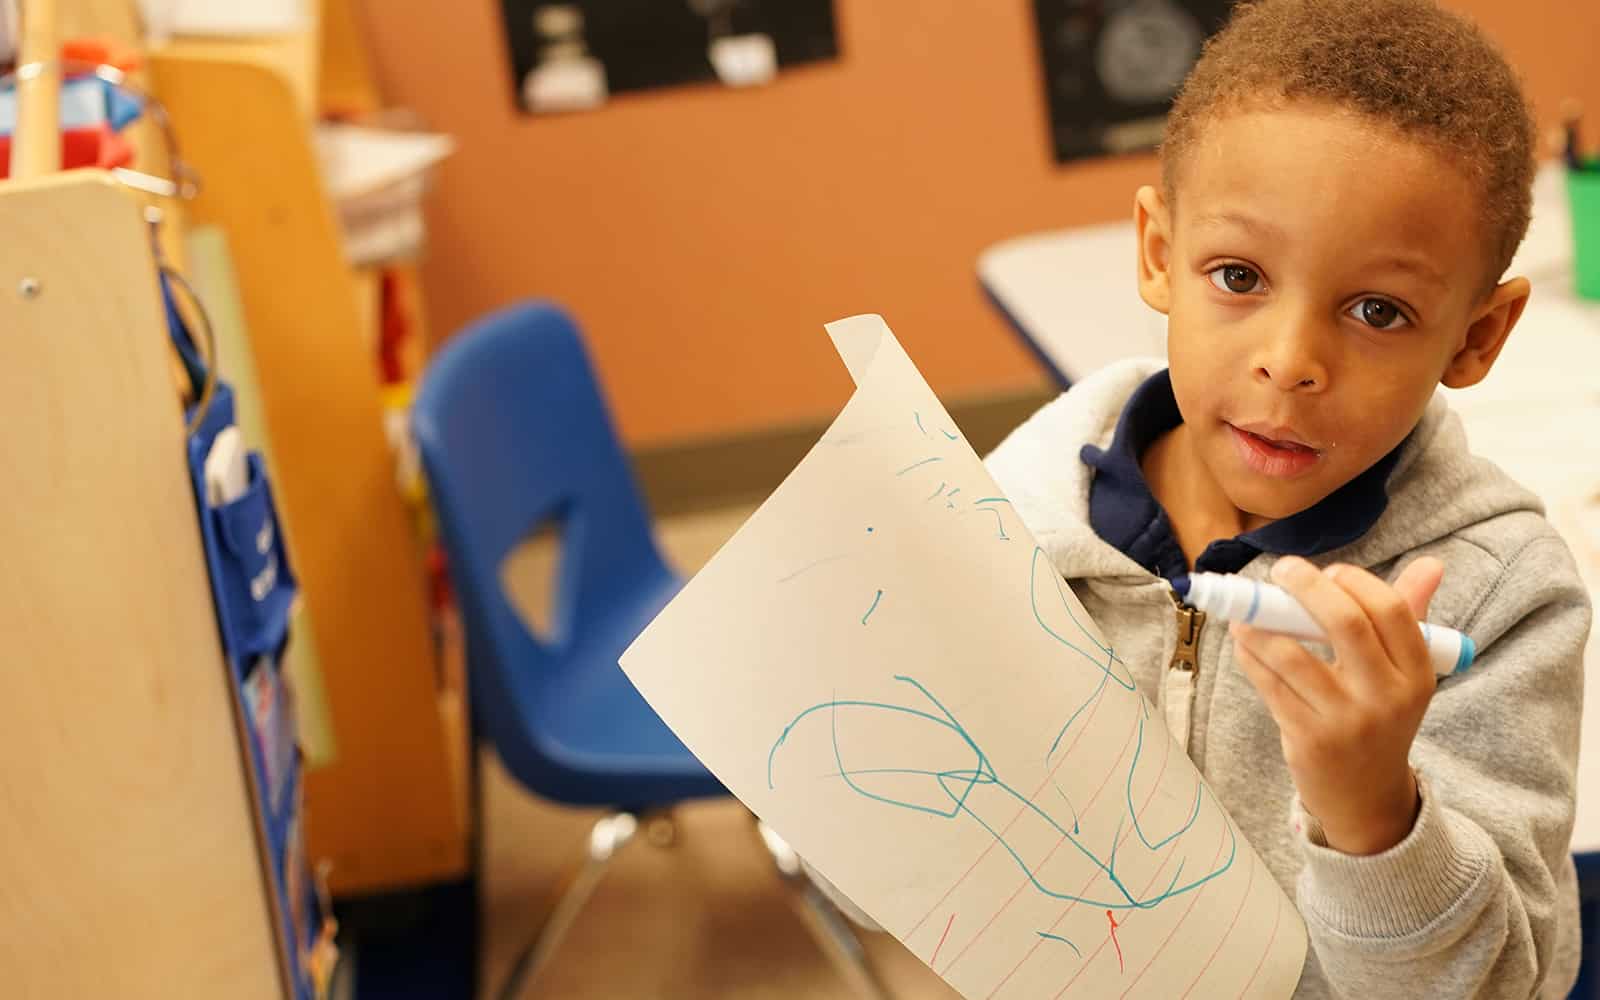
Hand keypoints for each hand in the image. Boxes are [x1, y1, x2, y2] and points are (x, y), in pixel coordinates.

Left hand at [1230, 555, 1445, 854]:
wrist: (1366, 796)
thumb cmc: (1380, 717)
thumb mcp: (1405, 674)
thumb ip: (1411, 616)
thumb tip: (1430, 563)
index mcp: (1417, 674)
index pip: (1390, 610)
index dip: (1355, 581)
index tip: (1329, 572)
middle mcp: (1386, 697)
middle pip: (1344, 624)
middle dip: (1307, 586)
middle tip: (1283, 569)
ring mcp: (1346, 720)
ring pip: (1293, 655)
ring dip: (1261, 623)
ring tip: (1247, 608)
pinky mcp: (1308, 738)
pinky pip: (1269, 684)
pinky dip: (1250, 655)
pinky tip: (1244, 639)